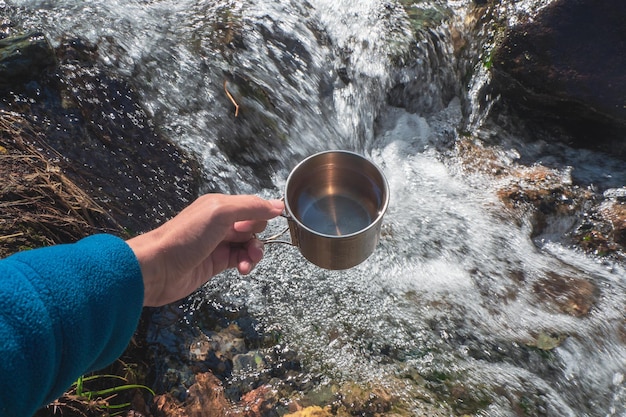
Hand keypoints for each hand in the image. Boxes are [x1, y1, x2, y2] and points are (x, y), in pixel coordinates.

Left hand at [127, 194, 283, 306]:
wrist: (158, 268)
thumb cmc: (184, 237)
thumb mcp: (219, 213)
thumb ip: (250, 207)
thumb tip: (278, 205)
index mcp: (219, 205)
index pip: (252, 206)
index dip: (259, 216)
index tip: (251, 227)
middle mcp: (220, 222)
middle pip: (253, 226)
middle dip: (258, 236)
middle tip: (247, 244)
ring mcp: (218, 243)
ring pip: (248, 245)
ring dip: (254, 253)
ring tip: (248, 261)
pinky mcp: (216, 262)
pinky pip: (240, 260)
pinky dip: (246, 264)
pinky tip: (242, 269)